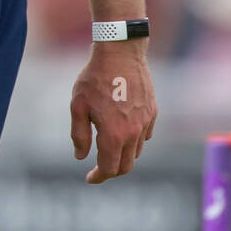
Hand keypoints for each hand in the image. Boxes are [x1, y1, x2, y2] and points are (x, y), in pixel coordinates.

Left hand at [69, 44, 156, 183]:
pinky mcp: (152, 111)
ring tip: (109, 147)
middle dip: (112, 171)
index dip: (98, 177)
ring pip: (137, 151)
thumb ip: (79, 135)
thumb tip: (81, 157)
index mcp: (113, 135)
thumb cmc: (95, 78)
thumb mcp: (78, 106)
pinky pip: (146, 135)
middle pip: (126, 166)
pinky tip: (123, 130)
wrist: (120, 52)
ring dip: (123, 155)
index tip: (89, 178)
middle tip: (99, 167)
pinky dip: (135, 140)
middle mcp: (133, 133)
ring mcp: (145, 122)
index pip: (109, 169)